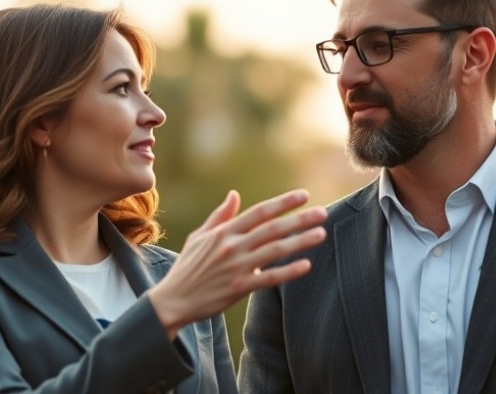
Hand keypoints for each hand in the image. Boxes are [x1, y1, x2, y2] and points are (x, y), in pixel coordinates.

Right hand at [149, 189, 325, 337]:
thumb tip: (234, 194)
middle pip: (272, 228)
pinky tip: (306, 265)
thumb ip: (220, 215)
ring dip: (300, 241)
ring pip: (274, 251)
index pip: (259, 212)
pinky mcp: (239, 288)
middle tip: (322, 212)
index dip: (283, 203)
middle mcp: (232, 246)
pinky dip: (288, 272)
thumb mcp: (199, 236)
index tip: (304, 195)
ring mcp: (236, 267)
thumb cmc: (188, 267)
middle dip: (299, 219)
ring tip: (321, 234)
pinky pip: (268, 278)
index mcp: (224, 232)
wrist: (173, 300)